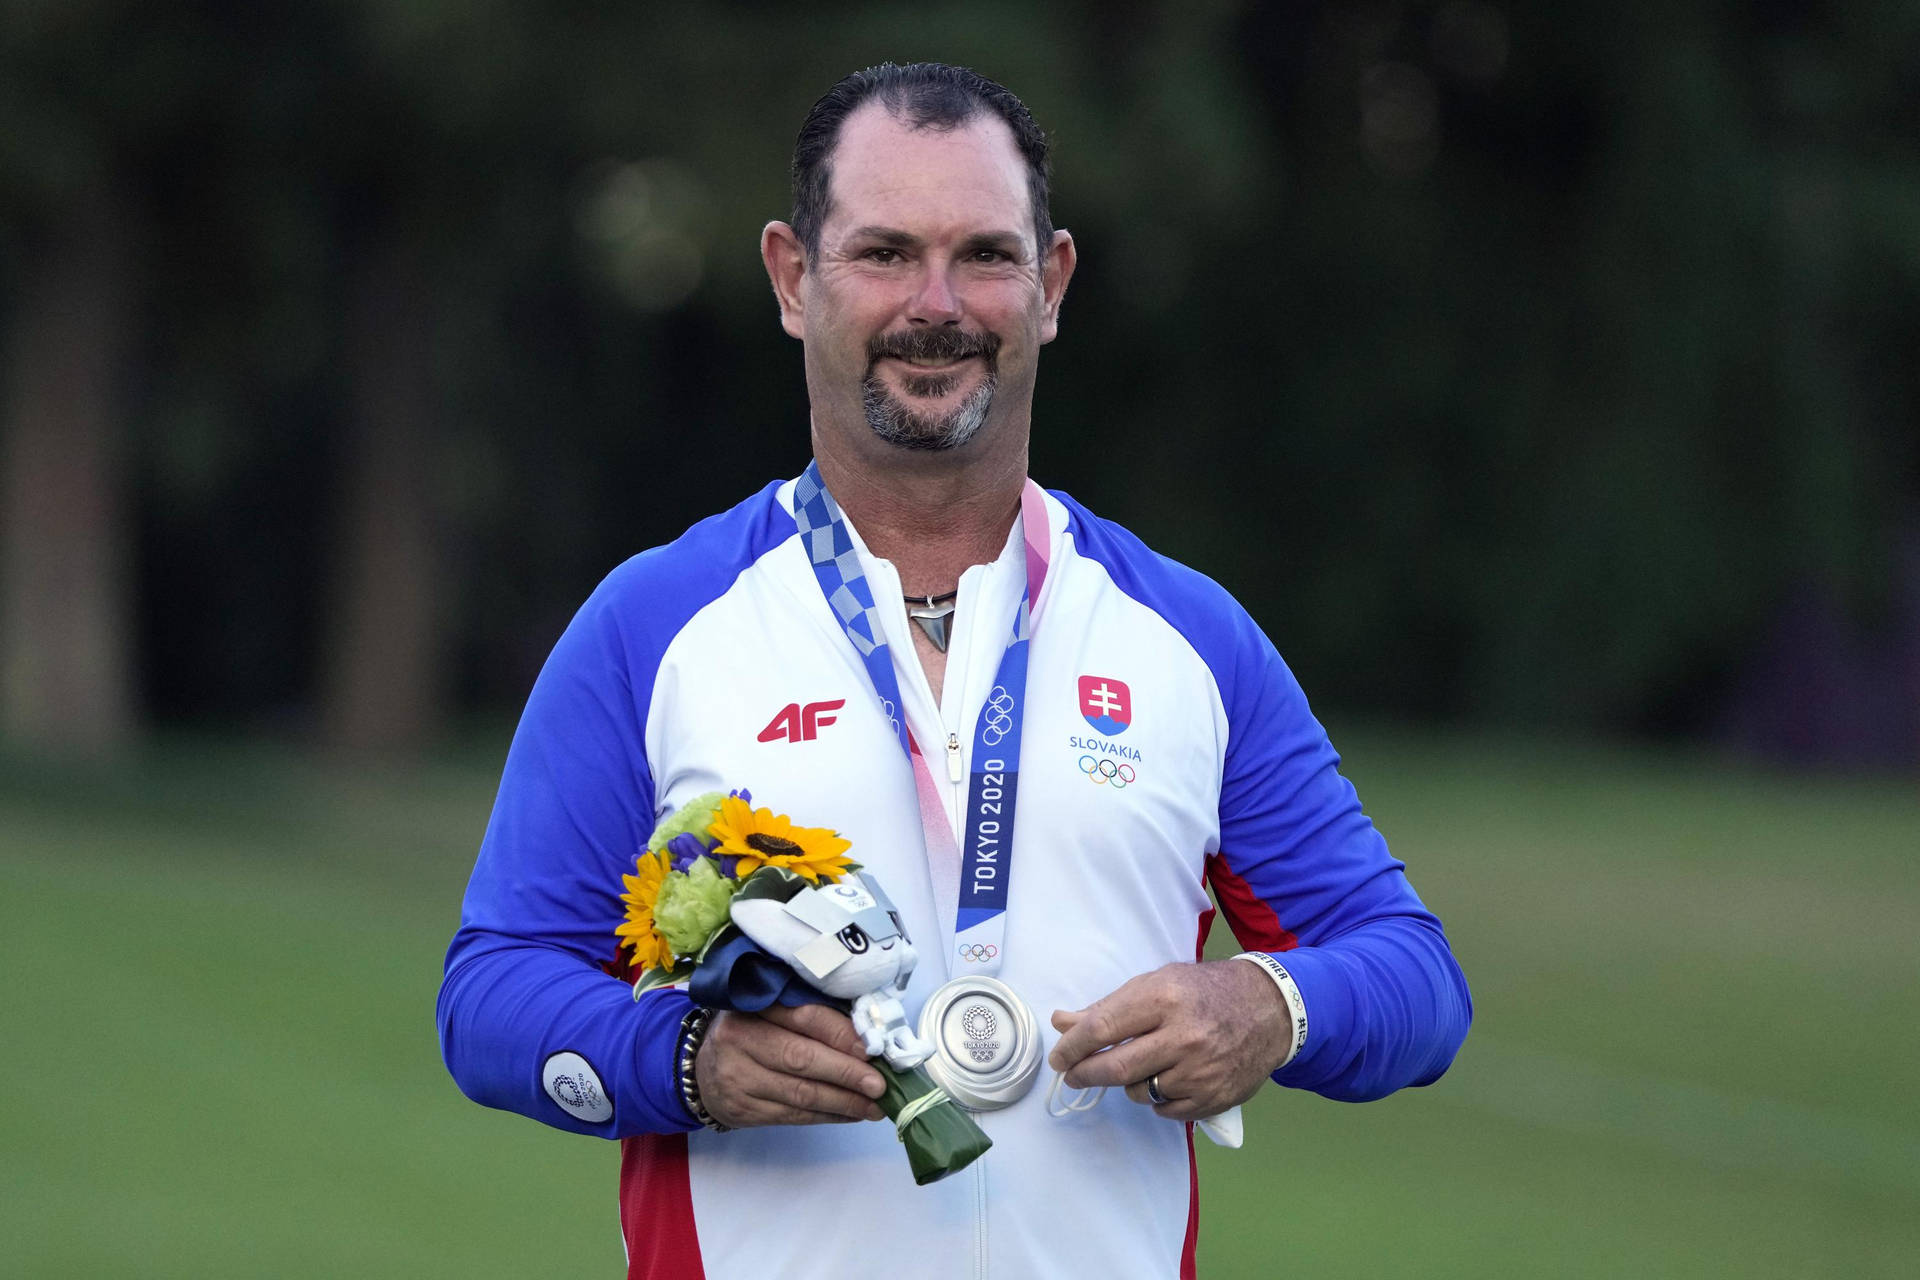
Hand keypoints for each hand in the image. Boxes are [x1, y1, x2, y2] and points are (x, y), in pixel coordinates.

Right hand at [694, 1003, 886, 1127]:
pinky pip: (793, 1116)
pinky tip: (850, 1114)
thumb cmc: (750, 1033)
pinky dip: (827, 1116)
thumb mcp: (770, 1011)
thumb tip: (866, 1036)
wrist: (700, 1069)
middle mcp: (740, 1040)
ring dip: (843, 1101)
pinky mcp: (742, 1110)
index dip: (840, 1033)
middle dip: (846, 1073)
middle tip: (880, 1084)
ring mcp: (738, 1078)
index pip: (803, 1017)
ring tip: (874, 1105)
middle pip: (801, 1058)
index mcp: (753, 1006)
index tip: (872, 1048)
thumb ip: (809, 1015)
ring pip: (800, 1093)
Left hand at [1047, 960, 1289, 1120]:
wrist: (1270, 1009)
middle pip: (1115, 1068)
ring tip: (1140, 1064)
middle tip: (1073, 1074)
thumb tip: (1063, 1022)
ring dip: (1128, 1083)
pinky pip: (1165, 1110)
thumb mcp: (1158, 983)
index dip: (1072, 1047)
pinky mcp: (1214, 1098)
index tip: (1059, 1056)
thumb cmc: (1205, 991)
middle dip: (1085, 1074)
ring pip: (1138, 1092)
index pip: (1102, 1029)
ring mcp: (1200, 1072)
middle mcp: (1183, 1037)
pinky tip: (1165, 1079)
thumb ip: (1109, 1006)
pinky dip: (1156, 1099)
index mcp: (1164, 999)